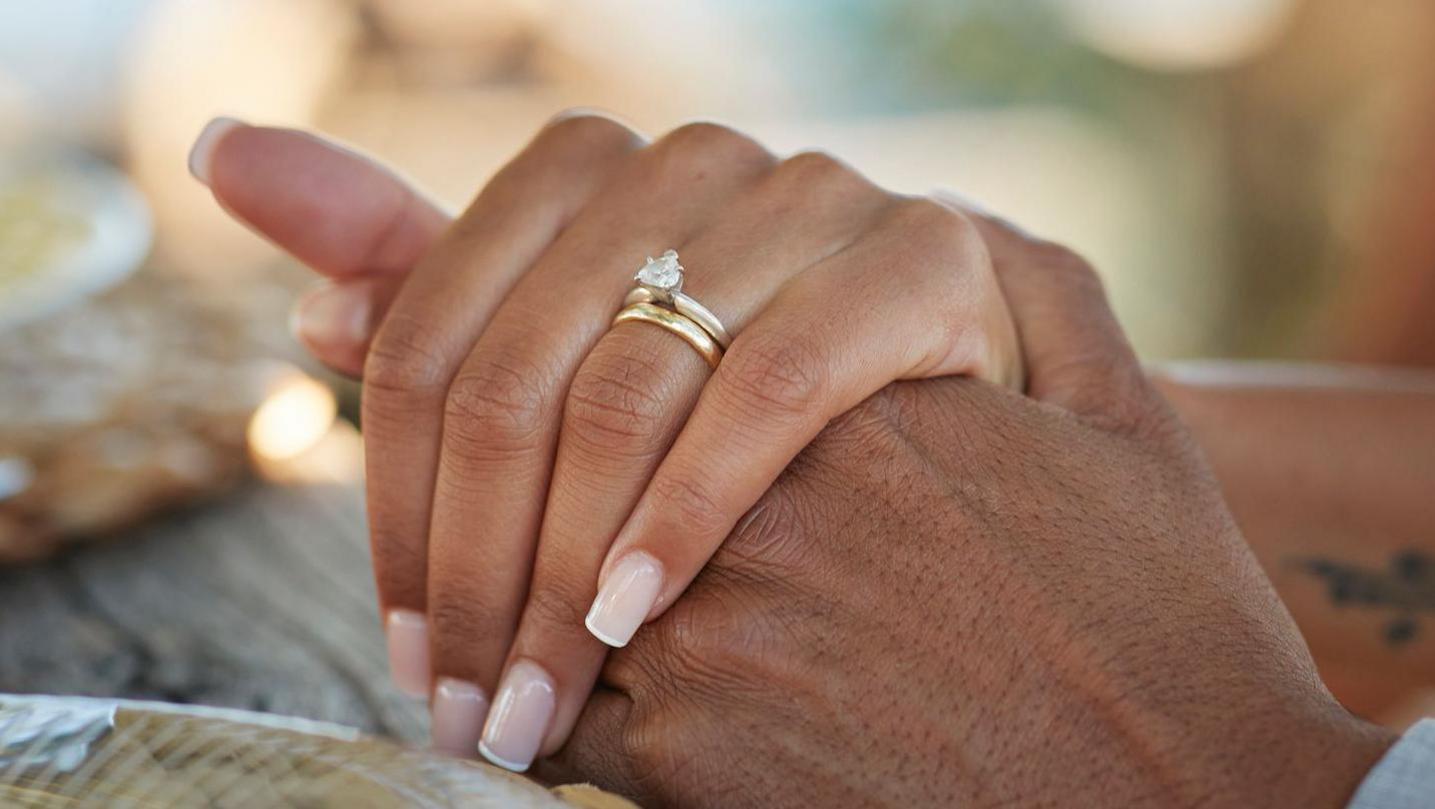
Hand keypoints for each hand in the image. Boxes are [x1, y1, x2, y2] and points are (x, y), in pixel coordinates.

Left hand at [191, 114, 1021, 766]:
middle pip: (512, 381)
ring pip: (621, 393)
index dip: (399, 501)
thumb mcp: (631, 372)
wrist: (1015, 522)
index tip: (409, 629)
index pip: (435, 342)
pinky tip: (633, 619)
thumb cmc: (808, 448)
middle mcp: (698, 172)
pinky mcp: (917, 268)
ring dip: (553, 578)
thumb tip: (315, 313)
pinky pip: (768, 393)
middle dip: (468, 565)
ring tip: (524, 702)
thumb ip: (466, 306)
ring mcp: (809, 202)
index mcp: (605, 176)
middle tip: (456, 691)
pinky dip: (681, 514)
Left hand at [528, 211, 1395, 806]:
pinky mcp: (689, 758)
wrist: (1189, 800)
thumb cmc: (1164, 622)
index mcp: (846, 406)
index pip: (658, 358)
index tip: (591, 432)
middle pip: (583, 459)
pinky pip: (562, 720)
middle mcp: (761, 503)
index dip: (617, 400)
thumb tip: (973, 228)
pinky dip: (547, 720)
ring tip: (511, 644)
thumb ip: (1042, 300)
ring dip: (522, 607)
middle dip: (535, 496)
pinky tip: (562, 725)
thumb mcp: (1121, 421)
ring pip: (547, 583)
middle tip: (507, 531)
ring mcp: (713, 627)